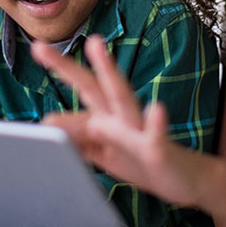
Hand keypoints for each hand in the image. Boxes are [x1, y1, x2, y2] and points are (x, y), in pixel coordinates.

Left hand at [31, 35, 199, 204]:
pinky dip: (156, 123)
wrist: (187, 180)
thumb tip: (47, 120)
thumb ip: (78, 135)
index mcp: (107, 114)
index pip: (81, 86)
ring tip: (96, 46)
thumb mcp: (104, 151)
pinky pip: (155, 136)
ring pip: (122, 98)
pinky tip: (156, 109)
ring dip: (109, 72)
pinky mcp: (159, 149)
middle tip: (42, 46)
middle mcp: (122, 115)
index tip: (38, 46)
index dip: (60, 67)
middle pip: (93, 84)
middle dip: (68, 66)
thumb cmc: (143, 161)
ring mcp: (141, 129)